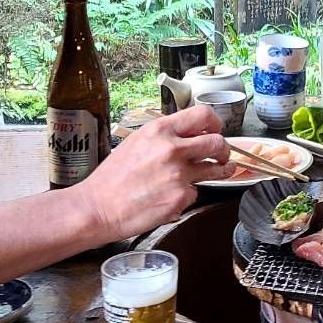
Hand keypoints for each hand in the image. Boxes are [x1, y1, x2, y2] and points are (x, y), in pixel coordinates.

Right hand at [74, 105, 231, 241]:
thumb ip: (165, 135)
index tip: (216, 130)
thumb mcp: (138, 142)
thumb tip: (190, 133)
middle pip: (217, 142)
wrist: (98, 207)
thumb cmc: (113, 178)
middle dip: (224, 149)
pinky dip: (187, 195)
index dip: (215, 123)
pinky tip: (170, 196)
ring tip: (219, 171)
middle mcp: (172, 149)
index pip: (203, 115)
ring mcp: (178, 175)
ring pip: (215, 169)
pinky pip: (196, 193)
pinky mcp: (180, 198)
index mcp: (160, 131)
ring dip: (220, 171)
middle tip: (222, 154)